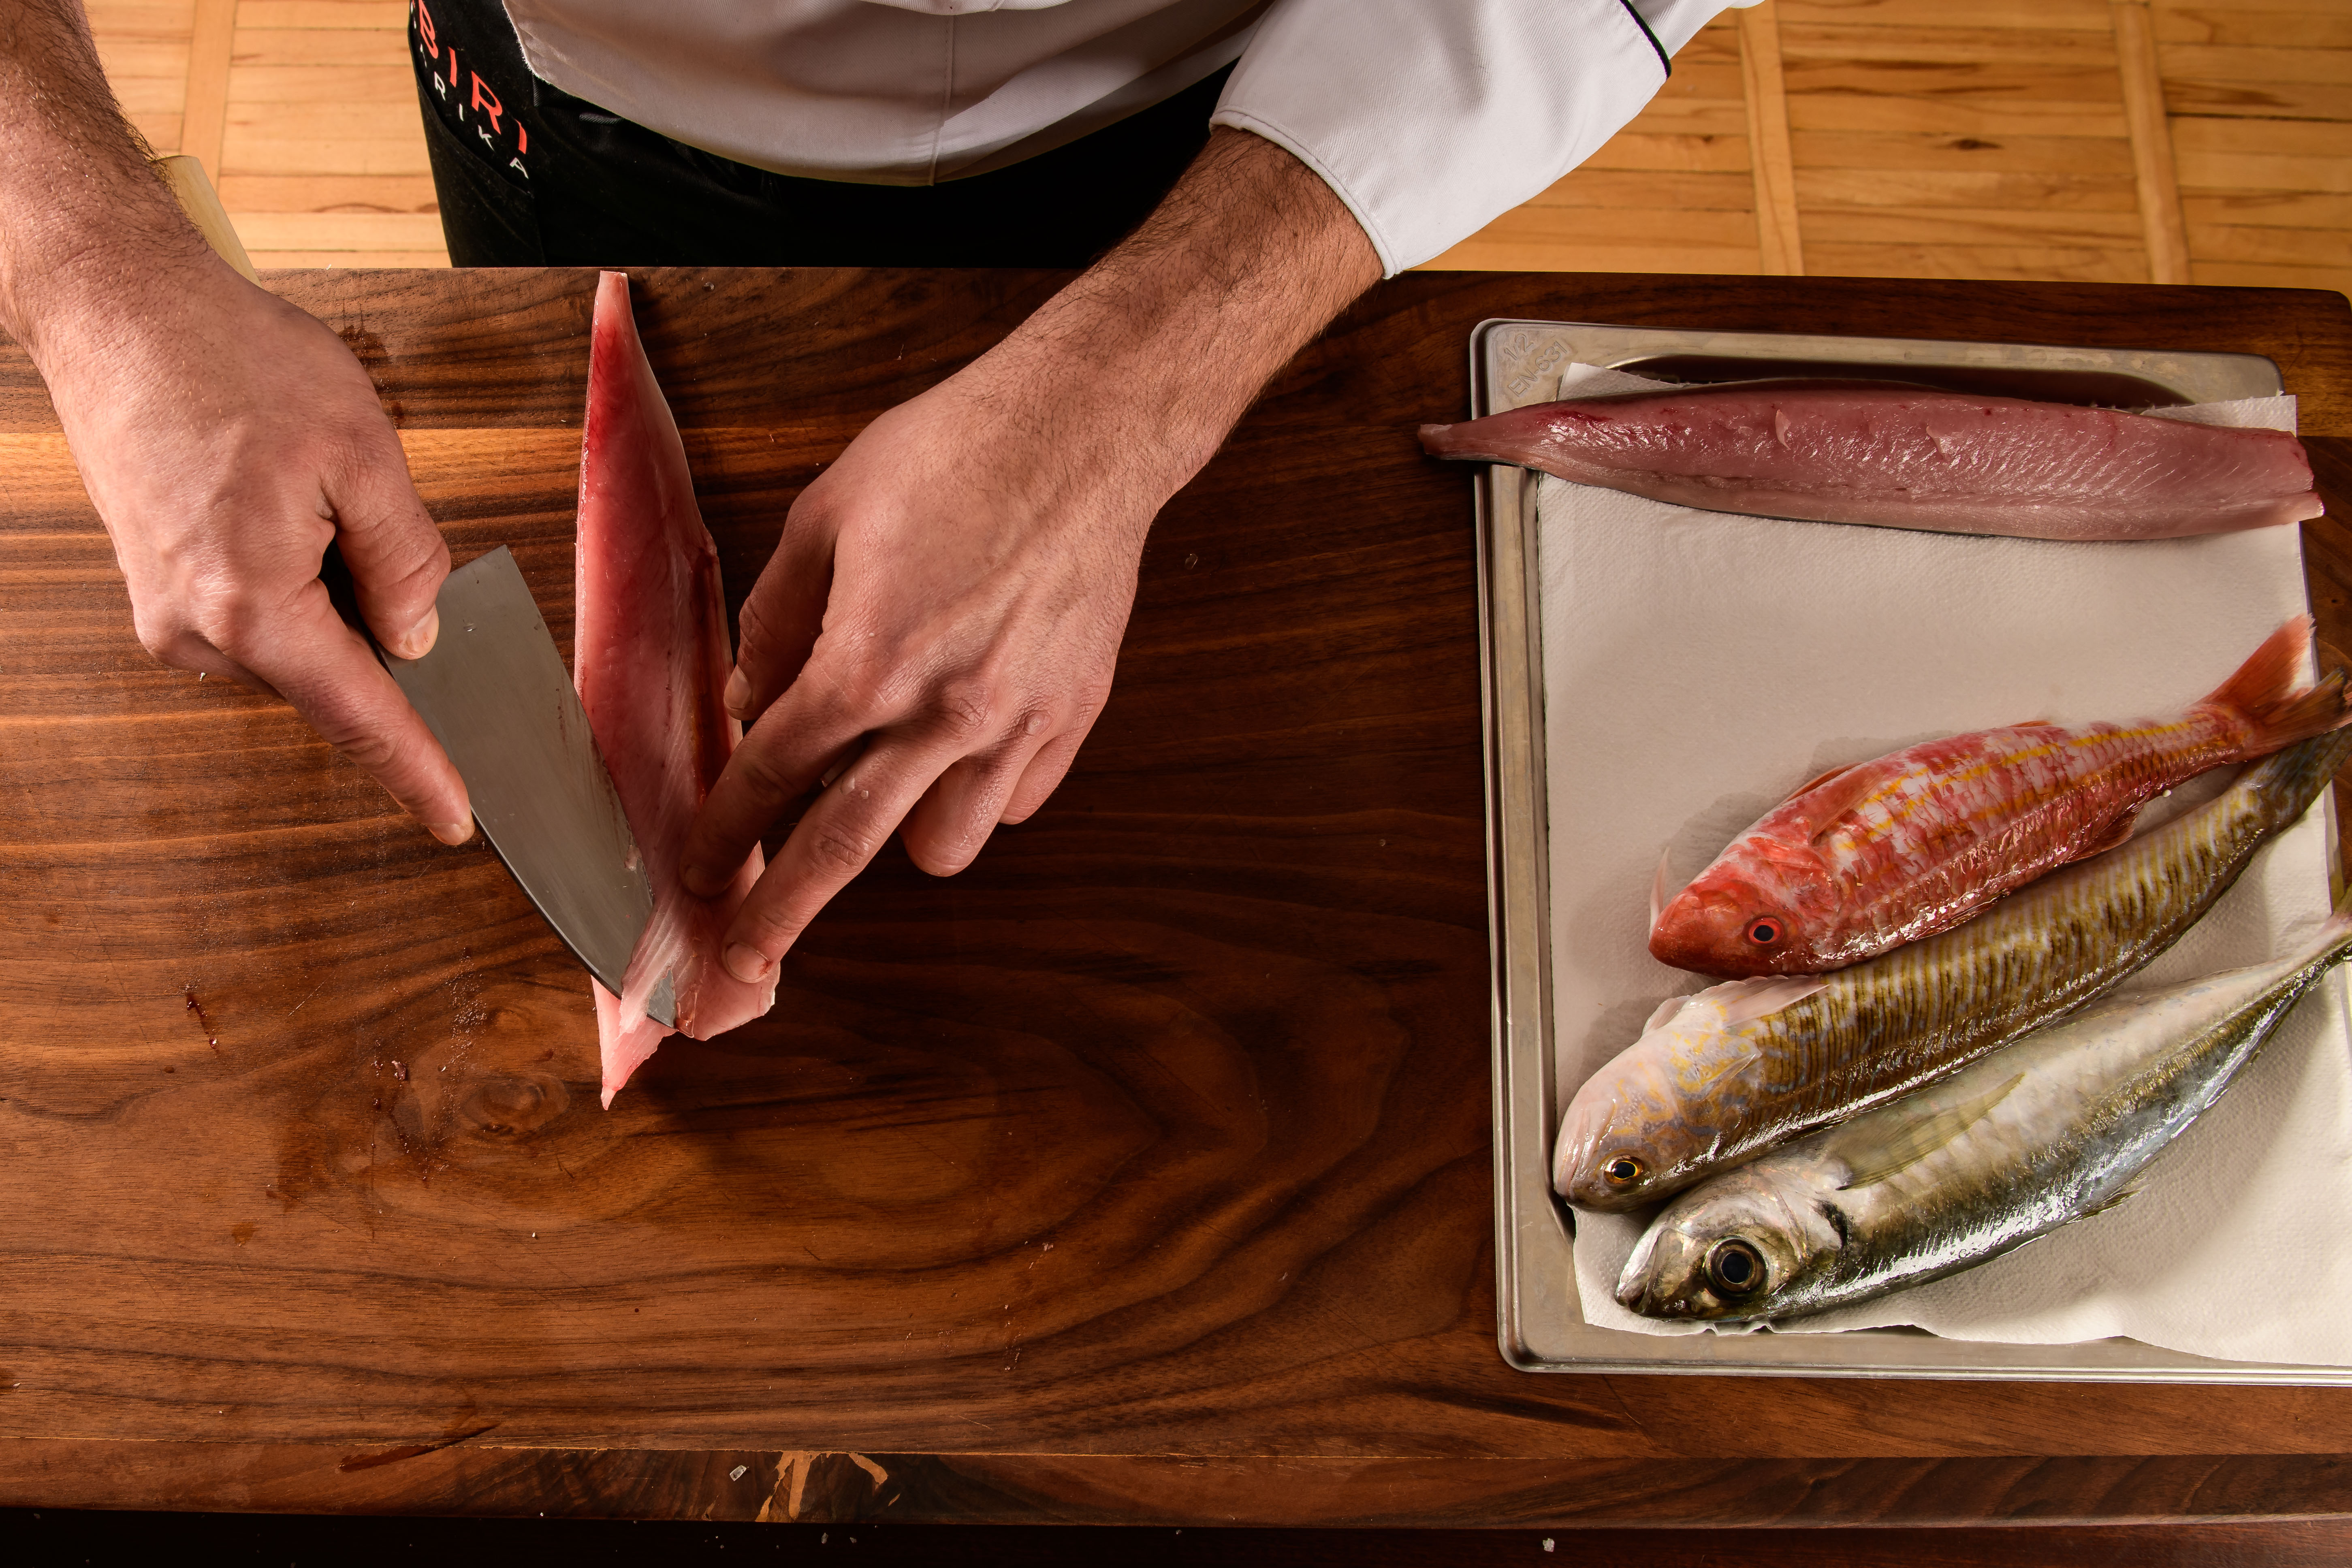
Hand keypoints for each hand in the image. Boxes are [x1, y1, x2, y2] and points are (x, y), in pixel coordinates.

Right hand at [35, 256, 472, 841]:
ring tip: (307, 493)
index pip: (360, 715)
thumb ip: (405, 559)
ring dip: (332, 594)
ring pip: (299, 643)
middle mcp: (198, 632)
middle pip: (333, 675)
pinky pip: (260, 615)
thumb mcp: (361, 453)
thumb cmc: (233, 362)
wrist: (117, 309)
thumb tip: (419, 636)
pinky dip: (295, 579)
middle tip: (363, 522)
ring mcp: (168, 614)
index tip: (457, 820)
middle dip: (377, 629)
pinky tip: (283, 504)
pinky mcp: (159, 589)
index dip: (417, 770)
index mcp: (252, 606)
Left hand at [678, 337, 1152, 978]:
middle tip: (744, 966)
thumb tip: (751, 699)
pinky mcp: (1072, 717)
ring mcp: (1017, 724)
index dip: (723, 830)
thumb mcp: (827, 514)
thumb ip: (778, 620)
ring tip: (890, 792)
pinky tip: (966, 745)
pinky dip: (982, 792)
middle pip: (845, 848)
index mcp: (867, 660)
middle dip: (782, 917)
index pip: (770, 774)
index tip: (697, 873)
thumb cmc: (953, 455)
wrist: (1085, 431)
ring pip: (945, 845)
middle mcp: (942, 712)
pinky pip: (1014, 802)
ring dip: (903, 835)